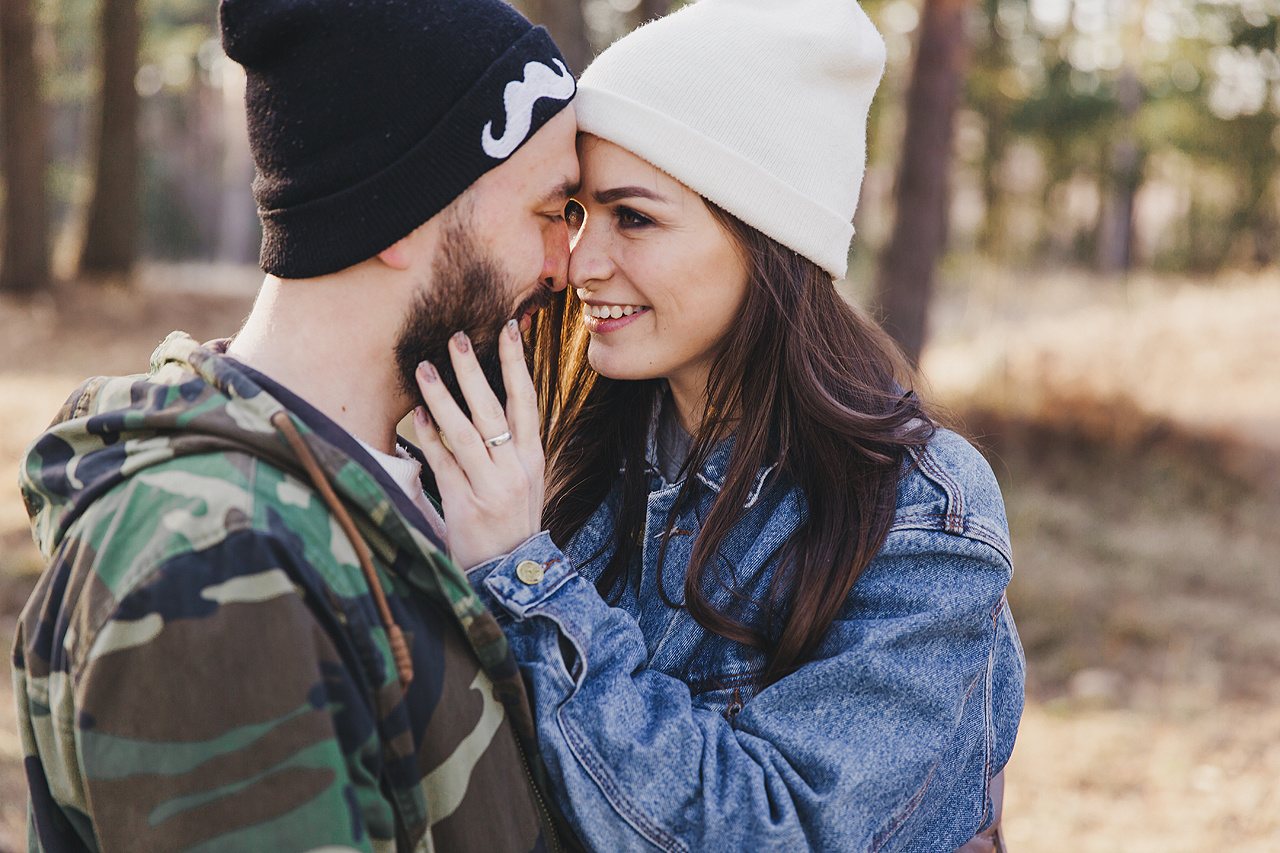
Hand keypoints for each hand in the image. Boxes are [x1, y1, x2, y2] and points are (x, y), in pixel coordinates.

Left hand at [413, 321, 543, 569]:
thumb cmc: (513, 521)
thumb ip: (510, 446)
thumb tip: (490, 405)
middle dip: (474, 370)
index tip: (509, 330)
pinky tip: (418, 415)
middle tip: (457, 337)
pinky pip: (444, 463)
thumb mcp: (525, 480)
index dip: (517, 364)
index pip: (526, 400)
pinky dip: (430, 438)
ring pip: (465, 432)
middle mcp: (516, 468)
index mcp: (533, 457)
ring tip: (424, 368)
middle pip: (494, 409)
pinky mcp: (467, 505)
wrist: (514, 571)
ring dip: (443, 397)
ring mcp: (492, 487)